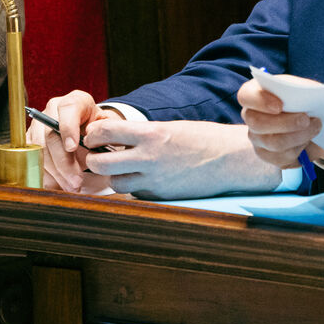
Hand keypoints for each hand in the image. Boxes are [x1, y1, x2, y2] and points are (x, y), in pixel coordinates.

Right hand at [30, 90, 115, 192]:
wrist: (90, 134)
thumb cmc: (100, 131)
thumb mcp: (109, 129)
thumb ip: (105, 134)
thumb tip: (94, 144)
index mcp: (76, 101)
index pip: (67, 109)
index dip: (68, 128)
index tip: (72, 148)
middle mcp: (53, 109)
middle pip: (50, 135)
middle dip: (63, 162)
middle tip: (76, 181)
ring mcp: (39, 124)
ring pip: (39, 150)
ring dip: (55, 173)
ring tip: (71, 187)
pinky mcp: (31, 141)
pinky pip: (31, 159)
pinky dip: (46, 175)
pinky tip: (60, 184)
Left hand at [79, 119, 279, 199]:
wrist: (229, 159)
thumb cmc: (200, 138)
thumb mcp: (168, 127)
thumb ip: (140, 134)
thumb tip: (111, 136)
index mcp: (151, 133)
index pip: (104, 132)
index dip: (93, 135)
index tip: (94, 136)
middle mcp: (149, 158)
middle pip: (100, 164)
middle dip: (94, 160)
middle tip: (98, 156)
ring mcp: (155, 180)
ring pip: (115, 184)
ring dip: (114, 177)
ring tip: (122, 169)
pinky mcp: (161, 197)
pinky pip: (135, 194)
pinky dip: (134, 188)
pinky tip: (144, 179)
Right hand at [238, 76, 321, 167]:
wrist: (310, 120)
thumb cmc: (303, 99)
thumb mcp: (303, 88)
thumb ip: (300, 88)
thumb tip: (305, 95)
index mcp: (254, 94)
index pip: (245, 96)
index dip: (260, 101)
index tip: (279, 106)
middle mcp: (250, 116)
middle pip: (257, 124)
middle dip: (286, 123)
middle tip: (306, 119)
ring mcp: (256, 137)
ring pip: (274, 142)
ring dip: (299, 135)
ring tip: (315, 126)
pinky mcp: (266, 155)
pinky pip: (282, 157)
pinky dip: (299, 148)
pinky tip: (307, 139)